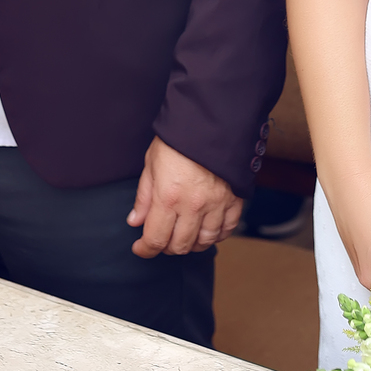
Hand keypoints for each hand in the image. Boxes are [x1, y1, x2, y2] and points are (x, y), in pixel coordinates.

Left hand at [127, 137, 241, 256]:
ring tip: (184, 235)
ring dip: (192, 244)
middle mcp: (193, 206)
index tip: (140, 248)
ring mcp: (216, 205)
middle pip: (180, 245)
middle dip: (166, 247)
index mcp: (168, 197)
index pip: (155, 239)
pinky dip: (217, 235)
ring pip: (204, 242)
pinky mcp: (234, 200)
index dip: (145, 249)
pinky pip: (227, 229)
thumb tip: (135, 221)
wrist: (212, 121)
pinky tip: (207, 229)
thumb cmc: (179, 139)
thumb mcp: (152, 163)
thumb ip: (144, 196)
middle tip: (161, 238)